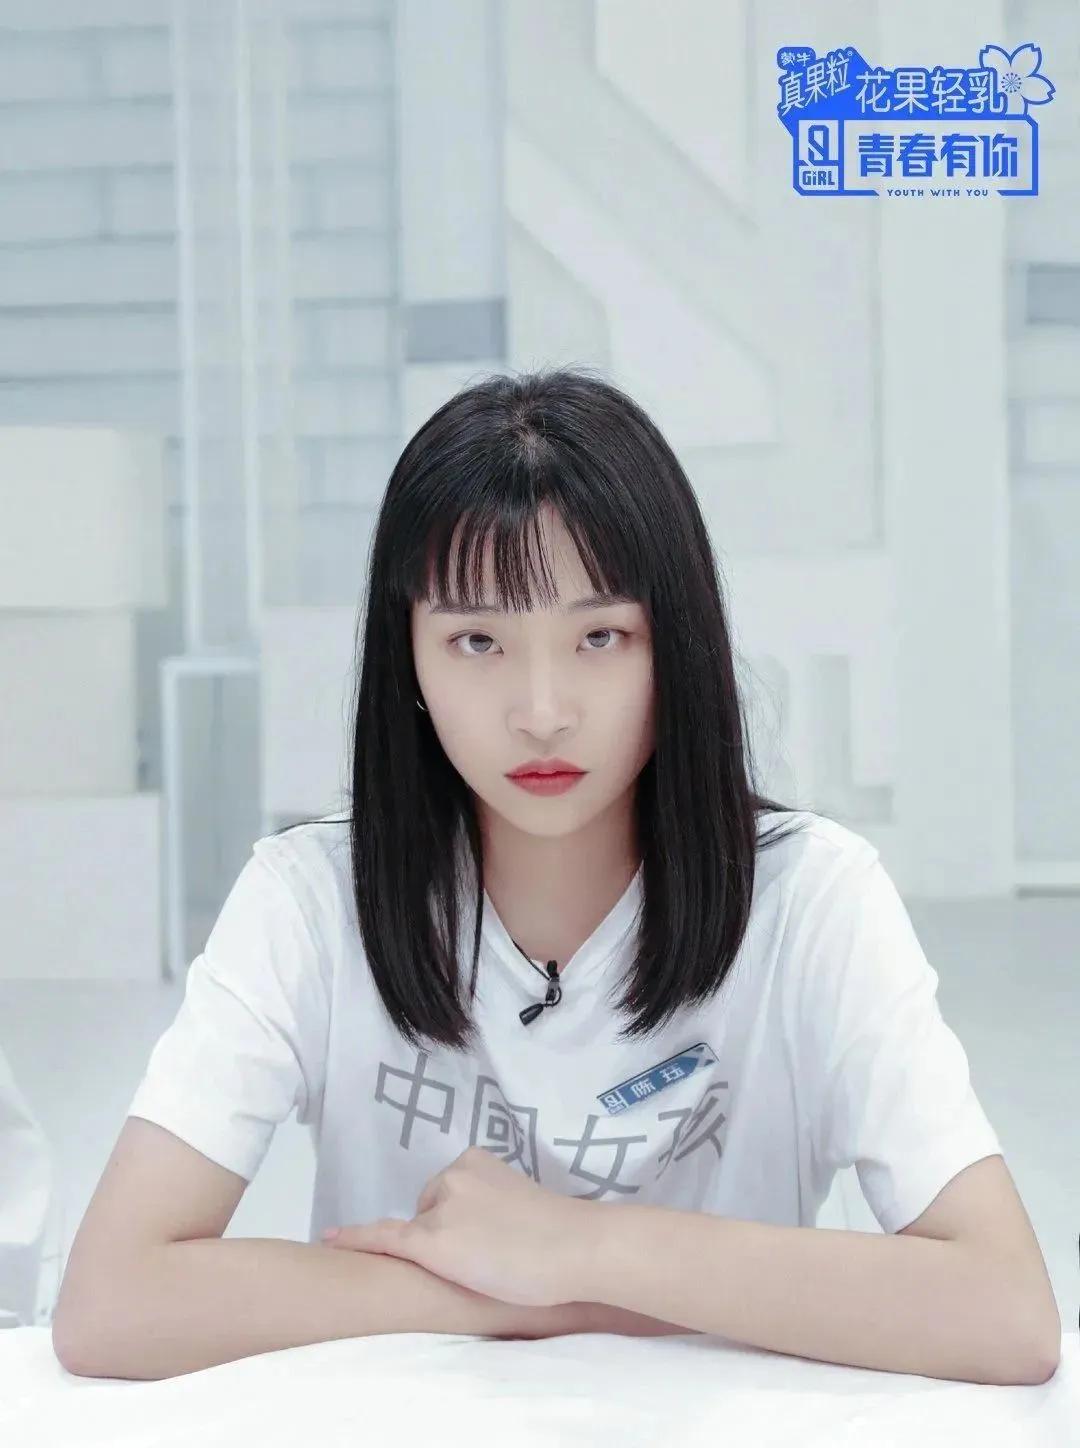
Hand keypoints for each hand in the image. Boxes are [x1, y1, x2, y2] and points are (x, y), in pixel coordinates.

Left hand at [321, 1145, 600, 1307]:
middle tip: (495, 1255)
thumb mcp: (518, 1201)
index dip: (456, 1220)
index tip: (478, 1235)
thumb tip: (474, 1229)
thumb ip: (489, 1204)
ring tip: (491, 1264)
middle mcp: (451, 1175)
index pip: (446, 1195)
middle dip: (448, 1235)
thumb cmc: (560, 1233)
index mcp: (474, 1160)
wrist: (578, 1247)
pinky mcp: (433, 1241)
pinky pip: (385, 1239)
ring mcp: (441, 1208)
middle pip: (428, 1212)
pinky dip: (355, 1239)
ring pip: (419, 1234)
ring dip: (441, 1251)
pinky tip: (329, 1239)